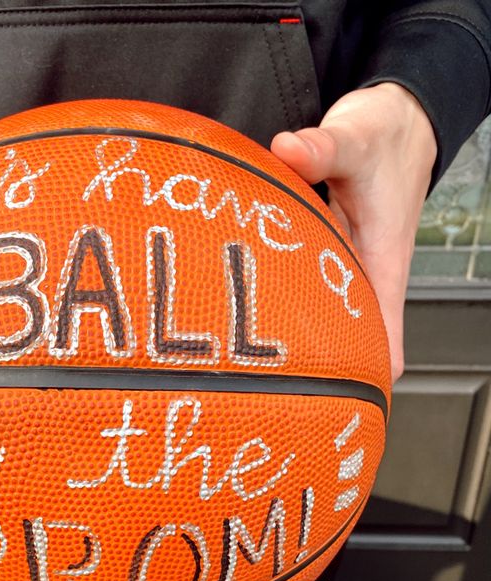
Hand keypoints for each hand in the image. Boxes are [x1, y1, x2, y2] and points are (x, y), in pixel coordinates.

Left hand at [271, 82, 436, 383]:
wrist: (398, 116)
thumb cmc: (390, 137)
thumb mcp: (359, 136)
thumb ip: (323, 147)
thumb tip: (289, 150)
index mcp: (382, 263)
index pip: (382, 340)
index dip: (363, 380)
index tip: (333, 410)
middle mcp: (361, 275)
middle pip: (342, 343)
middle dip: (310, 369)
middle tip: (262, 390)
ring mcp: (339, 268)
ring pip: (315, 318)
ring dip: (287, 337)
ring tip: (243, 365)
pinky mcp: (318, 255)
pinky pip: (294, 288)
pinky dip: (273, 299)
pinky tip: (237, 308)